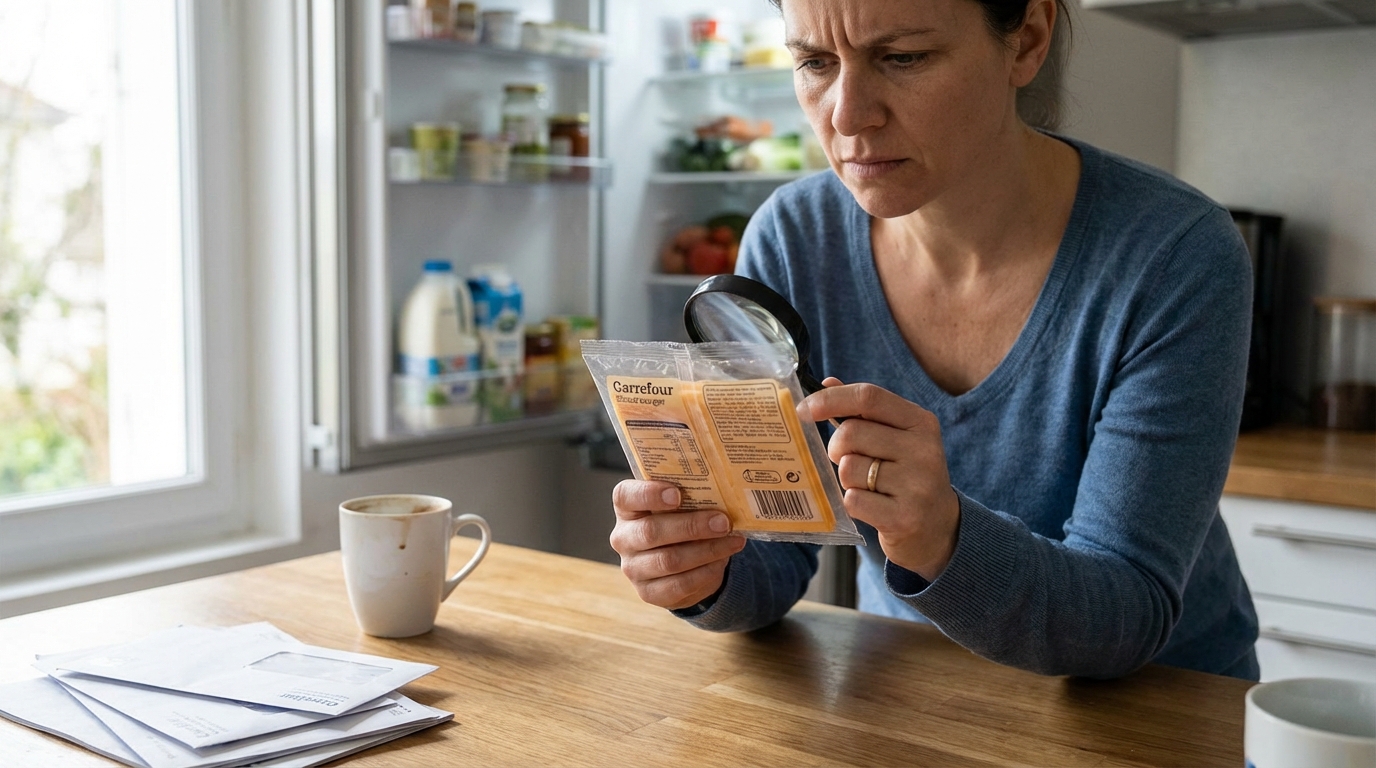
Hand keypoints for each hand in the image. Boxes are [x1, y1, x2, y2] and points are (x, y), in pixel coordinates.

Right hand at [609, 480, 747, 610]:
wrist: (681, 564)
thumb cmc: (681, 522)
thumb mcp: (682, 506)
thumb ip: (691, 497)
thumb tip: (723, 496)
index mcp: (627, 508)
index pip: (625, 496)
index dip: (649, 494)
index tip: (677, 494)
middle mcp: (623, 538)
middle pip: (651, 531)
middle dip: (691, 526)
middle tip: (723, 522)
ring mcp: (633, 568)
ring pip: (668, 560)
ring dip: (706, 550)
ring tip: (733, 541)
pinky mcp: (648, 593)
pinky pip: (679, 584)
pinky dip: (705, 571)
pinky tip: (722, 560)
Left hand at [800, 378, 960, 580]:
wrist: (939, 528)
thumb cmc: (906, 475)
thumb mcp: (896, 438)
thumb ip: (864, 411)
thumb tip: (826, 382)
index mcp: (920, 422)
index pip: (868, 396)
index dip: (830, 399)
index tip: (804, 409)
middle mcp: (924, 449)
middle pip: (851, 433)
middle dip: (836, 447)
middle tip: (846, 460)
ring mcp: (917, 485)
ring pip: (848, 468)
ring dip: (846, 478)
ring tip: (867, 486)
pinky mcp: (905, 517)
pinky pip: (853, 500)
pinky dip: (852, 502)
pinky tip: (872, 506)